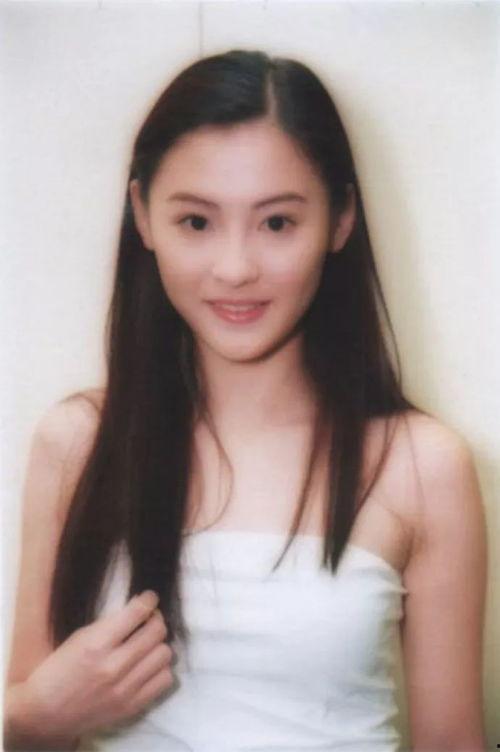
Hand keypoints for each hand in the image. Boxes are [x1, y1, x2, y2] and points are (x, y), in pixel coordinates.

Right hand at [22, 591, 172, 740]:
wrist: (46, 714)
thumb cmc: (59, 669)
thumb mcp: (80, 637)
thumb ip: (110, 624)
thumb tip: (139, 609)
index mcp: (97, 644)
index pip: (137, 613)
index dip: (149, 600)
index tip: (150, 598)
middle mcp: (114, 666)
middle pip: (157, 632)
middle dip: (156, 619)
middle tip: (149, 620)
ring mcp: (125, 689)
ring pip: (164, 655)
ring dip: (158, 645)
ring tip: (147, 645)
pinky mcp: (132, 706)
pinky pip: (164, 680)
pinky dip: (159, 669)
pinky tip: (148, 666)